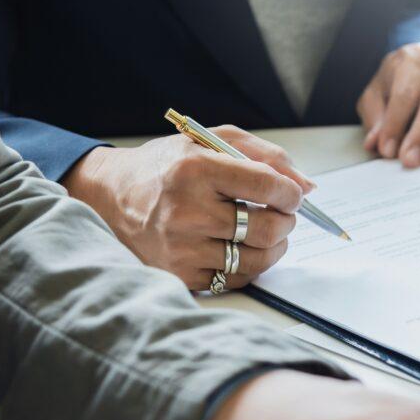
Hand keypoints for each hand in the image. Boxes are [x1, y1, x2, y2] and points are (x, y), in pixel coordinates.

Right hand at [62, 126, 311, 290]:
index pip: (266, 185)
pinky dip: (248, 266)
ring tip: (268, 233)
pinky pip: (234, 279)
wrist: (112, 195)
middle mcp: (186, 211)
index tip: (293, 194)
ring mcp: (181, 247)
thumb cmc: (167, 166)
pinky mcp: (178, 274)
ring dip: (275, 247)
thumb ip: (263, 155)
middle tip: (283, 215)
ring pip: (255, 259)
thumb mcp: (209, 140)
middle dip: (287, 221)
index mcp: (195, 169)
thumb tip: (307, 185)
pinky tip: (242, 248)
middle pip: (266, 228)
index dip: (291, 192)